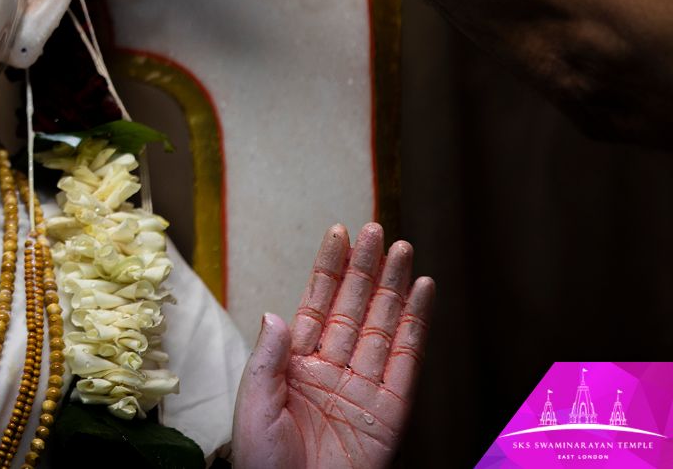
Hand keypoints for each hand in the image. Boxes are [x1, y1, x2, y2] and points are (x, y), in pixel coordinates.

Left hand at [232, 223, 433, 468]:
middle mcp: (332, 370)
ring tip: (403, 251)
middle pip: (353, 308)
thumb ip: (268, 358)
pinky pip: (407, 362)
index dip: (329, 270)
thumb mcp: (254, 405)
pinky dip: (416, 326)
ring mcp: (363, 389)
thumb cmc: (264, 463)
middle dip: (365, 269)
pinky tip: (422, 294)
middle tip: (378, 230)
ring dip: (393, 288)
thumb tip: (274, 314)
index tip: (340, 232)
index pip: (316, 305)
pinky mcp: (390, 412)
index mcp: (295, 365)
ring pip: (383, 327)